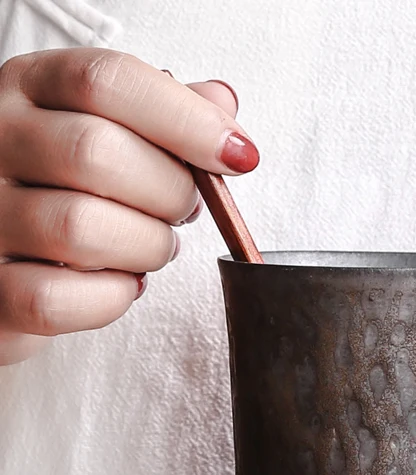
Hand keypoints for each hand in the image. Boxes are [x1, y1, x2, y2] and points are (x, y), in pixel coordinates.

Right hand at [0, 48, 257, 364]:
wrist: (5, 255)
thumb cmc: (64, 188)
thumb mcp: (105, 128)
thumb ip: (163, 114)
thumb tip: (222, 106)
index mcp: (29, 88)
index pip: (108, 82)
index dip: (187, 120)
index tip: (238, 156)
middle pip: (96, 153)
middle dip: (171, 193)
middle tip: (183, 210)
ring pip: (81, 229)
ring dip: (147, 248)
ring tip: (151, 246)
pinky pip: (56, 298)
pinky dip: (110, 298)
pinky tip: (120, 283)